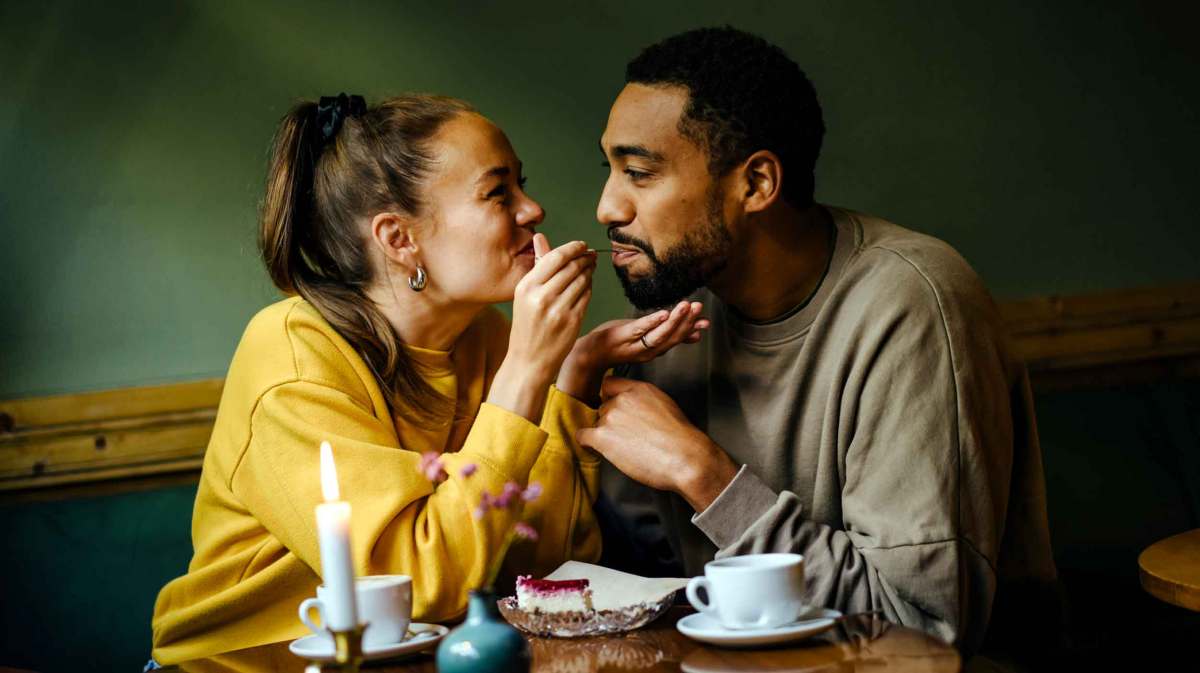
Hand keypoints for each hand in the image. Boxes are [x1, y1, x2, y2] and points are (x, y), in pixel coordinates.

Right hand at [489, 233, 594, 421]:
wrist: (529, 361)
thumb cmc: (527, 325)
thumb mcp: (525, 295)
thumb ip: (537, 266)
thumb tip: (540, 238)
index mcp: (527, 287)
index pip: (556, 257)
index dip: (573, 248)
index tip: (582, 245)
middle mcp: (541, 297)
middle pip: (572, 267)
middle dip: (585, 258)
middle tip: (591, 255)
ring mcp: (558, 310)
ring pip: (582, 280)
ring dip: (590, 271)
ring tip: (591, 267)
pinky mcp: (572, 321)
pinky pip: (587, 296)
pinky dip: (590, 288)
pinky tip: (588, 285)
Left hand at [557, 301, 708, 404]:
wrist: (592, 354)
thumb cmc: (619, 344)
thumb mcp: (647, 340)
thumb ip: (671, 336)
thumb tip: (696, 334)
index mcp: (655, 350)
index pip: (677, 340)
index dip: (691, 330)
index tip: (706, 322)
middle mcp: (647, 350)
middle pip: (671, 337)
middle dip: (687, 322)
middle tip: (698, 307)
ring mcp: (635, 343)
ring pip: (659, 334)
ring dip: (675, 320)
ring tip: (686, 306)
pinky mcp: (622, 335)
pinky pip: (640, 329)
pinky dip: (653, 321)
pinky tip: (664, 313)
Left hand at [576, 377, 738, 511]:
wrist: (684, 457)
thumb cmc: (681, 438)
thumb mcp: (665, 405)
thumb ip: (645, 401)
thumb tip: (636, 411)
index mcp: (639, 389)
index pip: (609, 385)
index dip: (609, 399)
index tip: (614, 410)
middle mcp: (622, 399)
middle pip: (603, 407)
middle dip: (610, 421)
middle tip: (624, 437)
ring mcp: (610, 416)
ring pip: (596, 424)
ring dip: (603, 435)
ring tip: (621, 448)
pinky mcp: (602, 437)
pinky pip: (583, 437)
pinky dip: (587, 444)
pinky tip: (596, 450)